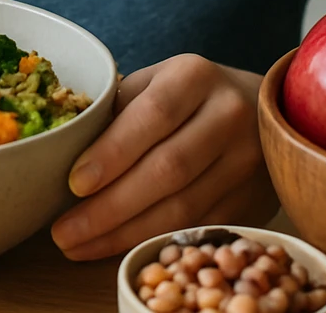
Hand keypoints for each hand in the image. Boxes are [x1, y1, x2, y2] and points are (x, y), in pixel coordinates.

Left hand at [51, 54, 278, 259]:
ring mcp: (246, 161)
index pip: (152, 116)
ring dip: (126, 234)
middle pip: (168, 169)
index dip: (112, 153)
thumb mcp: (156, 83)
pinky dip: (156, 242)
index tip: (74, 184)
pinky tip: (120, 249)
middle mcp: (229, 115)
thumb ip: (118, 110)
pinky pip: (199, 228)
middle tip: (65, 232)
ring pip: (184, 207)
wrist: (262, 110)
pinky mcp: (252, 200)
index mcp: (195, 76)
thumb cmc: (188, 97)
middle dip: (110, 207)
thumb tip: (64, 152)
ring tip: (80, 247)